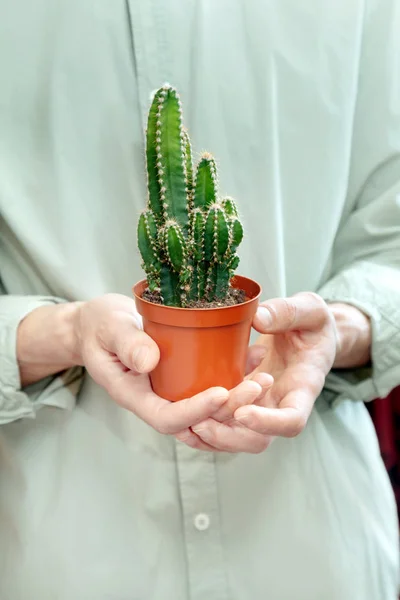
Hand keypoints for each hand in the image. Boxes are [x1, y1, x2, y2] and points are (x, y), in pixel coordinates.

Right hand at [74, 294, 268, 448]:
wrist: (101, 326)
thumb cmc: (100, 327)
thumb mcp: (109, 329)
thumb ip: (127, 344)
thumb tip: (150, 362)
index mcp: (135, 396)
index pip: (168, 418)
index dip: (195, 410)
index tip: (221, 392)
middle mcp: (157, 401)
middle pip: (197, 420)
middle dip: (229, 407)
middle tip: (258, 385)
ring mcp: (171, 392)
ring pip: (209, 409)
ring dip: (239, 399)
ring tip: (265, 377)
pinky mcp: (183, 380)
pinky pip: (210, 387)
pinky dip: (235, 377)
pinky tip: (255, 355)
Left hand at [191, 293, 337, 451]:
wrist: (311, 334)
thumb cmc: (314, 324)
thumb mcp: (310, 310)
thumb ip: (287, 312)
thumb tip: (258, 319)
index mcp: (303, 387)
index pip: (292, 420)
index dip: (267, 423)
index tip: (242, 412)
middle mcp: (282, 405)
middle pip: (259, 440)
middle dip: (229, 436)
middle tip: (200, 422)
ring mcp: (261, 407)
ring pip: (239, 437)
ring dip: (213, 435)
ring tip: (186, 422)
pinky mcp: (243, 401)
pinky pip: (225, 422)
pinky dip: (205, 424)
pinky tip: (182, 414)